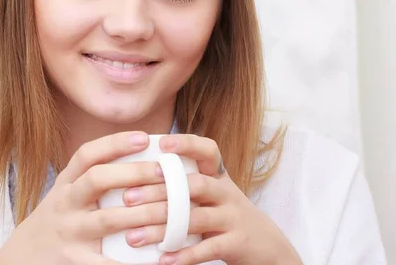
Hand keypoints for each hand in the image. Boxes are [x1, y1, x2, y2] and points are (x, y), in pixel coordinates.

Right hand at [0, 131, 165, 264]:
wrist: (24, 258)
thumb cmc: (61, 218)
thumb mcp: (68, 192)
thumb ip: (97, 176)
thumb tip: (147, 156)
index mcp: (66, 183)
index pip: (87, 155)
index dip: (116, 143)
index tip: (144, 138)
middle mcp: (65, 203)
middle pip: (98, 180)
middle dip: (134, 172)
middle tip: (165, 172)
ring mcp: (70, 232)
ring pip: (108, 219)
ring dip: (143, 214)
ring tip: (172, 209)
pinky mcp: (76, 261)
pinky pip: (108, 262)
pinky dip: (135, 262)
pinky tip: (160, 258)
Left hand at [121, 134, 301, 264]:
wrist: (266, 245)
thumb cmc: (226, 216)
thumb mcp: (213, 195)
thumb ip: (186, 185)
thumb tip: (137, 180)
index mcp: (219, 177)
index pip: (208, 151)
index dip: (187, 144)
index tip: (161, 143)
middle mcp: (227, 193)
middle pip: (195, 185)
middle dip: (160, 191)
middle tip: (128, 198)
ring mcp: (233, 217)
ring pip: (196, 218)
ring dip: (161, 228)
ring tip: (132, 237)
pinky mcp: (237, 243)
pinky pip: (208, 248)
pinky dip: (184, 255)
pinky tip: (162, 259)